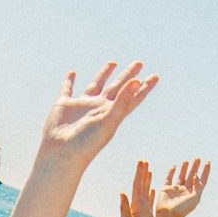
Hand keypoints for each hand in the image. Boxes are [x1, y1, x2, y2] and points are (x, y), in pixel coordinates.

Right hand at [41, 61, 159, 167]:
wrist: (62, 154)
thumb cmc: (87, 142)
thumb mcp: (109, 121)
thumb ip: (123, 101)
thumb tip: (137, 81)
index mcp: (112, 113)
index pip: (132, 97)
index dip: (144, 87)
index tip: (155, 77)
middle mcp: (99, 108)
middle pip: (117, 87)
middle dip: (128, 75)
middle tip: (139, 63)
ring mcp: (82, 106)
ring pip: (96, 85)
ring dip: (104, 74)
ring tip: (113, 62)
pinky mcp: (64, 105)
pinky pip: (67, 89)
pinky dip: (69, 81)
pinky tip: (72, 73)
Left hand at [115, 160, 156, 216]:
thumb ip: (124, 207)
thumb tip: (122, 193)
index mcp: (134, 204)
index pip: (137, 185)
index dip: (139, 173)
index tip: (142, 162)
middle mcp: (138, 204)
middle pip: (141, 185)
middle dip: (143, 173)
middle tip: (145, 161)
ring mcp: (142, 209)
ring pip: (146, 191)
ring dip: (147, 181)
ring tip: (149, 170)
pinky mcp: (147, 216)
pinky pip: (150, 201)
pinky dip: (151, 193)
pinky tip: (153, 188)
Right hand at [155, 157, 211, 216]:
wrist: (167, 216)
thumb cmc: (182, 209)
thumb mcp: (194, 198)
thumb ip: (198, 186)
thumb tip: (197, 175)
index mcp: (193, 194)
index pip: (201, 181)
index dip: (205, 172)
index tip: (208, 163)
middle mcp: (185, 191)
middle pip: (192, 176)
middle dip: (195, 167)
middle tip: (198, 158)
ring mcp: (176, 190)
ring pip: (181, 176)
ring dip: (184, 168)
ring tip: (187, 161)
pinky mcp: (166, 189)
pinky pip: (169, 178)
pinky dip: (171, 172)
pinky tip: (174, 166)